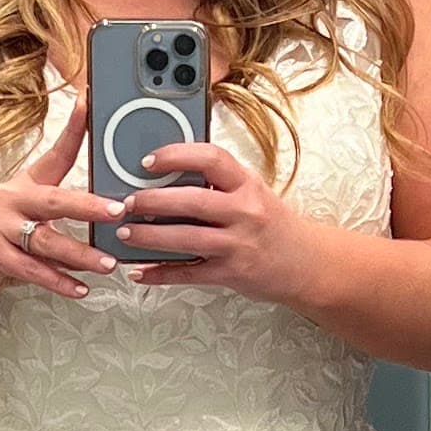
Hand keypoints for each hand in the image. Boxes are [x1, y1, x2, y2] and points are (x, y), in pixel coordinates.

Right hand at [0, 104, 124, 302]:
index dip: (75, 129)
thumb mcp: (31, 217)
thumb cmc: (3, 238)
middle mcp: (9, 197)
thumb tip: (113, 217)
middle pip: (55, 199)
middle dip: (89, 206)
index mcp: (25, 184)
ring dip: (80, 254)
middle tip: (119, 211)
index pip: (56, 154)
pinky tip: (80, 289)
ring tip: (108, 263)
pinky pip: (30, 269)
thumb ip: (63, 215)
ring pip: (46, 239)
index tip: (91, 103)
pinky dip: (58, 281)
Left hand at [112, 140, 318, 302]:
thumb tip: (169, 171)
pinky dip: (160, 274)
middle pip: (191, 201)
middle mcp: (244, 212)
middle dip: (152, 201)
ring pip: (185, 239)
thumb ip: (219, 182)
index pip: (211, 159)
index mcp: (247, 184)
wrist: (306, 263)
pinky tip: (140, 272)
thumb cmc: (272, 223)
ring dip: (149, 237)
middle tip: (126, 202)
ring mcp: (238, 244)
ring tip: (124, 234)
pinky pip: (189, 273)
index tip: (148, 161)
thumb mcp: (253, 191)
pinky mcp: (232, 273)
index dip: (176, 156)